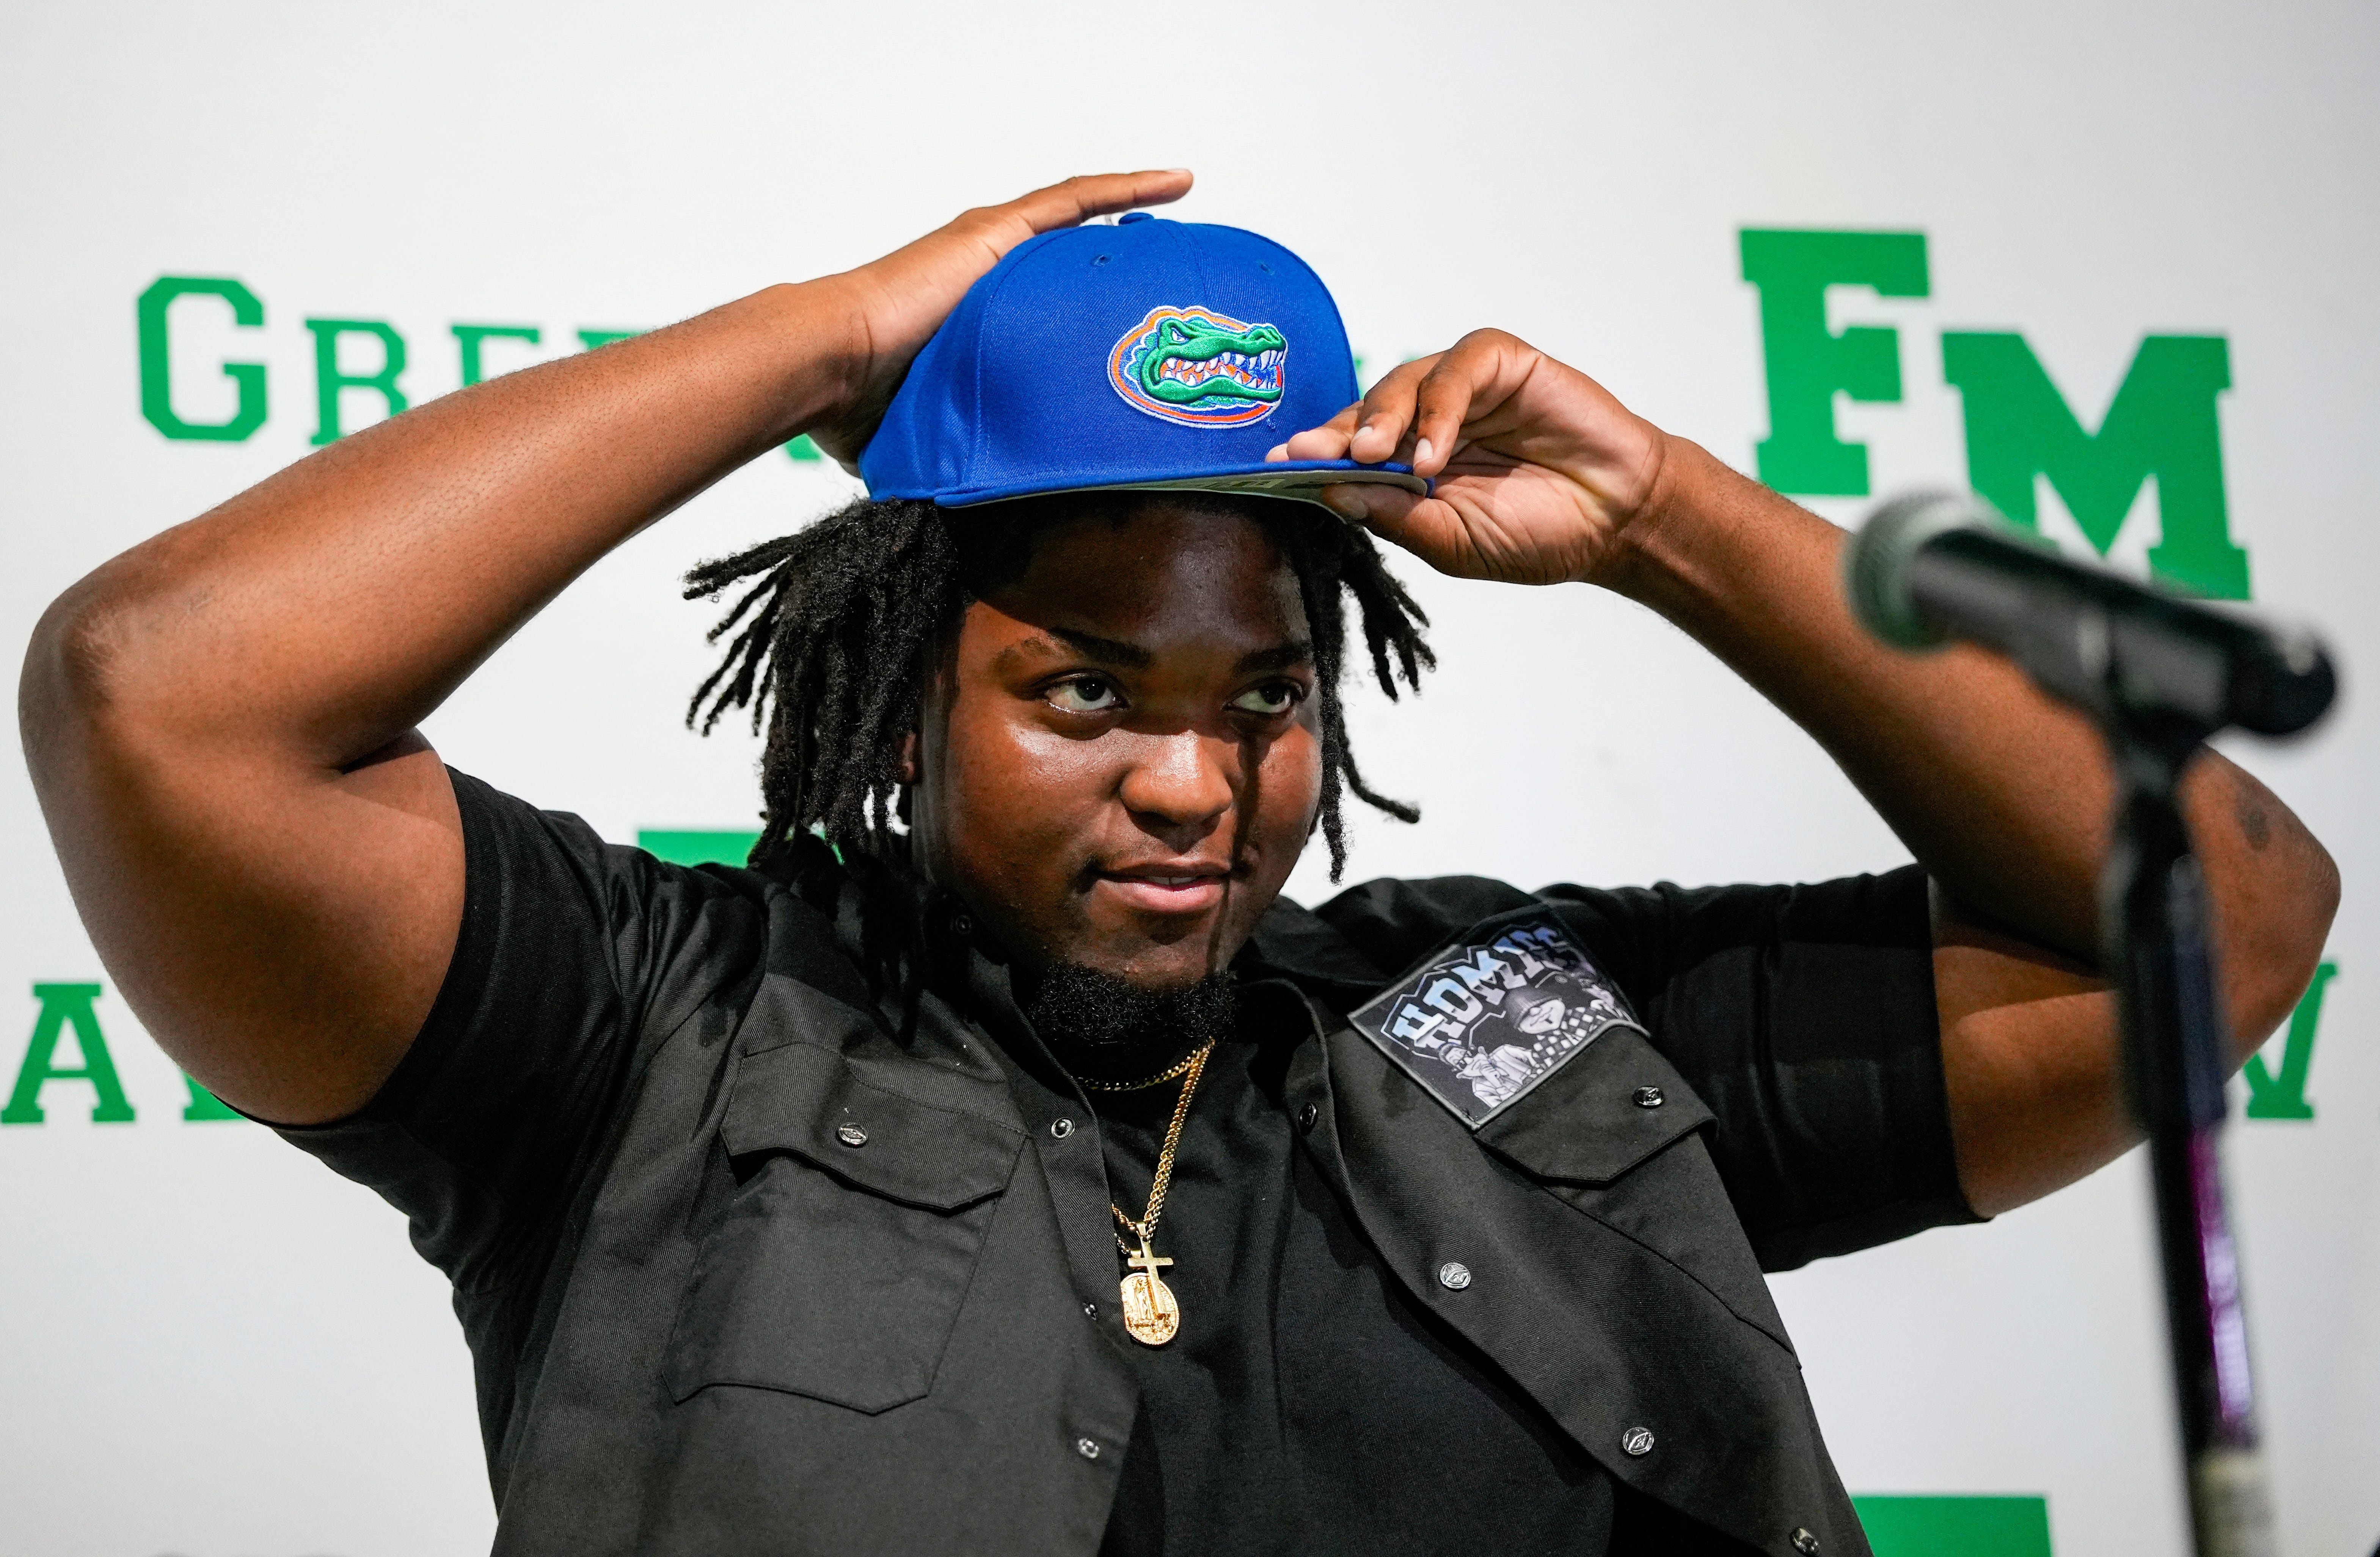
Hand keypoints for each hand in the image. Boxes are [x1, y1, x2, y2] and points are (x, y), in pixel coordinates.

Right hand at [807, 169, 1194, 466]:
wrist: (829, 365)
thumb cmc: (861, 406)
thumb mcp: (932, 429)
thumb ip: (961, 446)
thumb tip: (978, 497)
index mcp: (973, 317)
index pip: (1043, 302)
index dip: (1085, 305)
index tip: (1130, 319)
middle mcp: (985, 273)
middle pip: (1068, 260)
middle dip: (1119, 265)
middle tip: (1173, 279)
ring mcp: (991, 248)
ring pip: (1077, 219)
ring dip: (1132, 209)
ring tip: (1185, 202)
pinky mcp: (997, 232)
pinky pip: (1074, 201)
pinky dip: (1123, 188)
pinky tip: (1176, 182)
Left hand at [1269, 329, 1667, 585]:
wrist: (1615, 522)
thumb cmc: (1539, 533)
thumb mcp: (1454, 543)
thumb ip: (1396, 518)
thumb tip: (1332, 496)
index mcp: (1407, 466)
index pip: (1346, 452)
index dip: (1311, 457)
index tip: (1273, 470)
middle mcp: (1427, 420)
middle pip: (1363, 412)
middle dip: (1335, 434)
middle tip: (1312, 456)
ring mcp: (1464, 389)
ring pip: (1403, 382)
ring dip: (1384, 418)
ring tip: (1377, 457)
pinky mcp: (1503, 364)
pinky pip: (1459, 368)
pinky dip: (1440, 408)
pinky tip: (1434, 452)